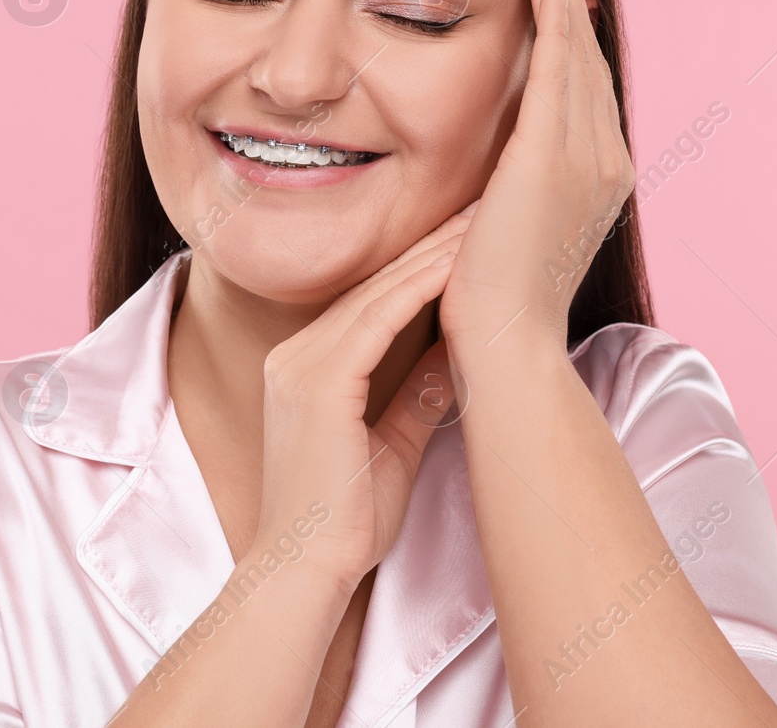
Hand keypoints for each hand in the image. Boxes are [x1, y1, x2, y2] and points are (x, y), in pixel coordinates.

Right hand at [251, 210, 471, 594]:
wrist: (306, 570)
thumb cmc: (346, 522)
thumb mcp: (392, 444)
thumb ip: (415, 395)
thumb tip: (456, 355)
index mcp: (306, 368)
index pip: (371, 301)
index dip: (421, 266)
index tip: (468, 237)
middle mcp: (296, 356)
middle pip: (373, 285)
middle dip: (430, 245)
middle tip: (480, 206)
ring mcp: (299, 365)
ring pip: (376, 294)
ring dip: (432, 256)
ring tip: (478, 222)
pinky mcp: (316, 382)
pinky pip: (374, 322)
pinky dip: (417, 291)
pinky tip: (455, 267)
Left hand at [439, 0, 634, 352]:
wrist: (506, 343)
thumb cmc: (490, 307)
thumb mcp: (504, 234)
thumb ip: (506, 194)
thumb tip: (487, 179)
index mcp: (596, 181)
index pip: (583, 93)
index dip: (570, 40)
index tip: (553, 0)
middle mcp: (606, 160)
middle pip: (586, 60)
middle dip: (567, 1)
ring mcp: (588, 154)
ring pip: (575, 48)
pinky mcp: (554, 149)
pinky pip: (557, 56)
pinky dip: (547, 6)